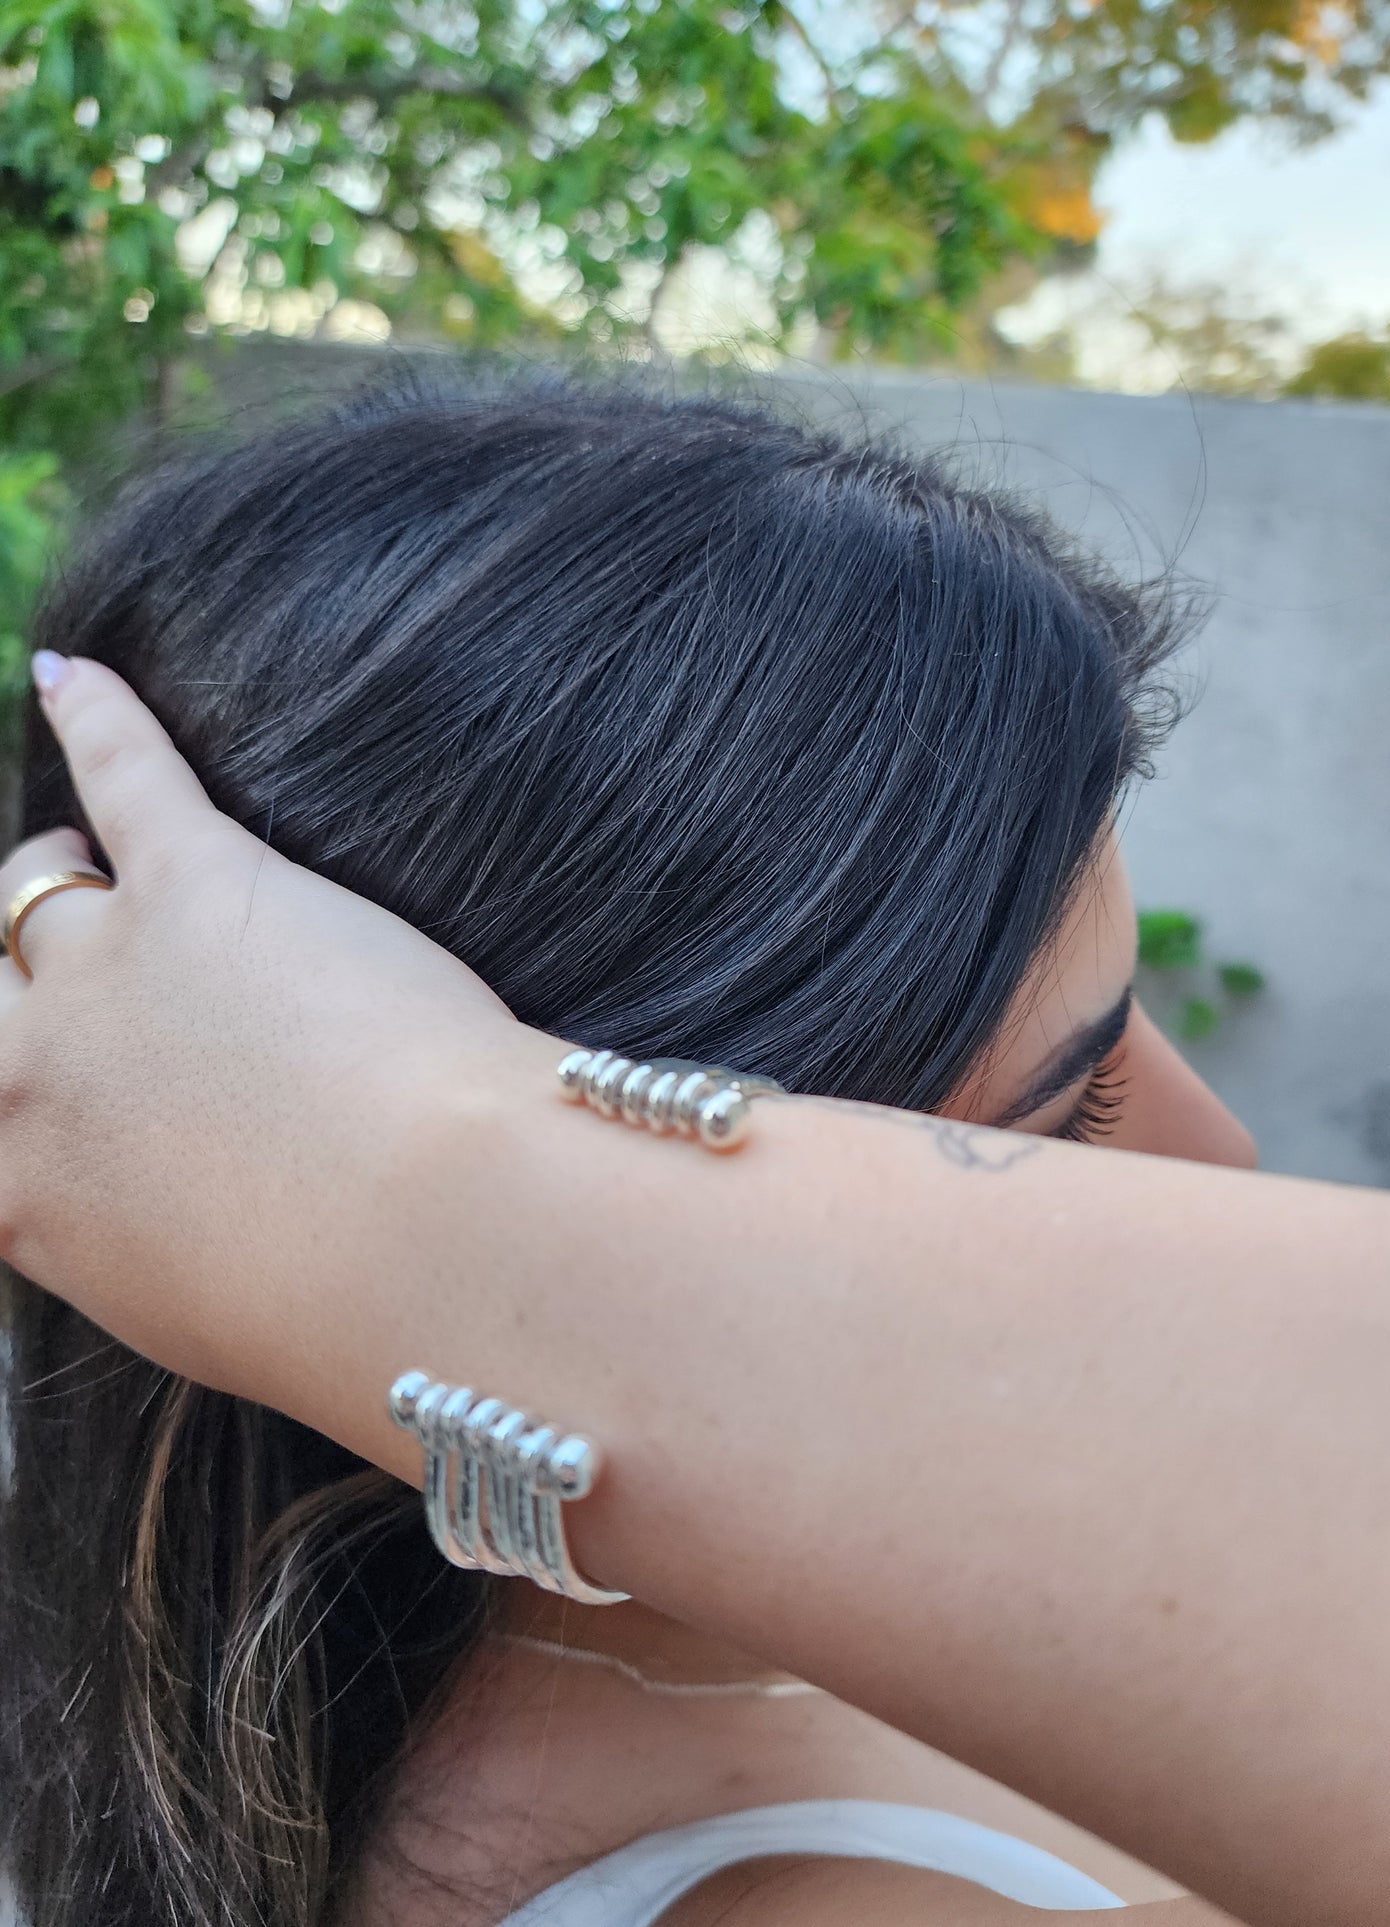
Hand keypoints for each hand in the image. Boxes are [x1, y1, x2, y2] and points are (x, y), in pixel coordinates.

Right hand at [0, 654, 520, 1397]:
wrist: (432, 1238)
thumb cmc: (352, 1312)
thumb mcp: (203, 1317)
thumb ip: (148, 1251)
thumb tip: (166, 1233)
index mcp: (23, 1200)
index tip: (8, 1073)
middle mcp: (34, 1078)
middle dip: (2, 972)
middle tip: (27, 963)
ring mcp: (107, 968)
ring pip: (33, 887)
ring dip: (50, 870)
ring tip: (76, 845)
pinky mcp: (205, 880)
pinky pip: (127, 772)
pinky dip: (100, 717)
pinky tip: (73, 675)